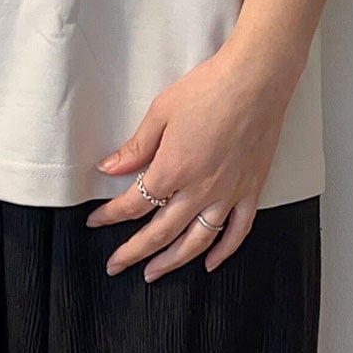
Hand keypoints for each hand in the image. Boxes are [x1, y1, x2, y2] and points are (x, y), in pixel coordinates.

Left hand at [86, 41, 300, 280]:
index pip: (134, 203)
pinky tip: (210, 263)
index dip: (111, 216)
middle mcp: (200, 189)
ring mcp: (228, 193)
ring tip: (154, 273)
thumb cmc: (210, 88)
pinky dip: (224, 252)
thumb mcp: (161, 112)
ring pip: (196, 241)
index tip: (96, 221)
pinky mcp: (251, 189)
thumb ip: (136, 147)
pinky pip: (237, 231)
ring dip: (172, 262)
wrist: (256, 79)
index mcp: (173, 169)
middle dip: (133, 252)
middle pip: (160, 232)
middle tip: (116, 265)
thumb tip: (109, 168)